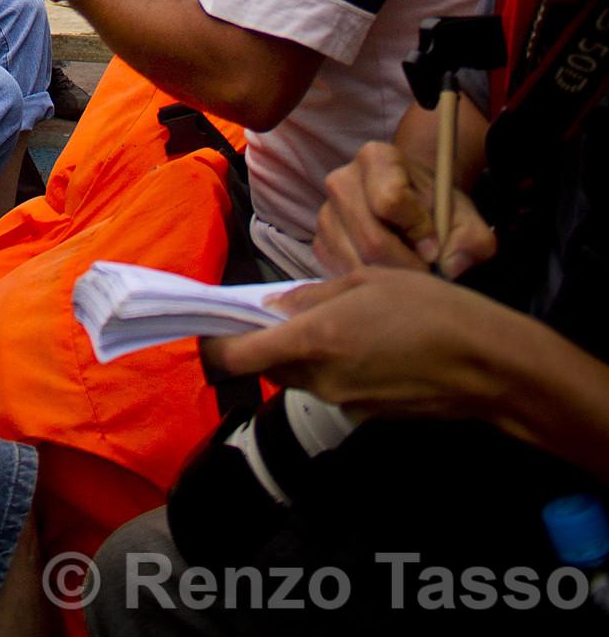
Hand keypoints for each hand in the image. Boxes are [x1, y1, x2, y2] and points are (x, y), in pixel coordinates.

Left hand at [204, 266, 519, 421]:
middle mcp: (322, 379)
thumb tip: (275, 306)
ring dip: (302, 353)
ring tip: (338, 320)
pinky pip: (334, 386)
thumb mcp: (367, 280)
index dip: (213, 346)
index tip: (207, 330)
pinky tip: (367, 343)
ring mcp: (345, 402)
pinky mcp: (368, 415)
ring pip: (301, 377)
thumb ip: (313, 297)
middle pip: (269, 367)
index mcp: (314, 340)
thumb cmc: (430, 309)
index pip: (237, 358)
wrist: (487, 365)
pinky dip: (334, 366)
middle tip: (281, 311)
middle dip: (265, 343)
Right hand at [316, 140, 496, 282]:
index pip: (390, 200)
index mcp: (376, 158)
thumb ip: (471, 239)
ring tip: (408, 269)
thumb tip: (449, 266)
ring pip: (357, 263)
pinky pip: (344, 274)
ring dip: (389, 278)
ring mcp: (326, 213)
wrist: (414, 205)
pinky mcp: (320, 242)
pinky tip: (389, 272)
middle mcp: (342, 180)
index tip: (434, 241)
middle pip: (372, 240)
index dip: (418, 230)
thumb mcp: (465, 217)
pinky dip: (370, 282)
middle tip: (426, 270)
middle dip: (406, 266)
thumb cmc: (437, 207)